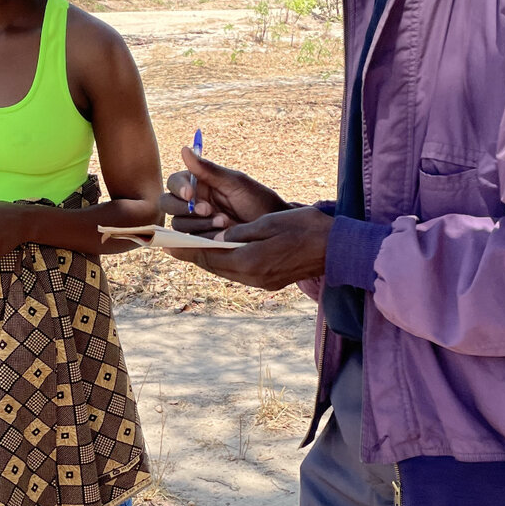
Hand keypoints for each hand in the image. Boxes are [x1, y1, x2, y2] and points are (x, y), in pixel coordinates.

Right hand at [161, 146, 287, 236]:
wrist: (274, 231)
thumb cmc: (259, 201)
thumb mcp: (235, 183)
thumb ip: (208, 170)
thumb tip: (184, 149)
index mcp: (201, 183)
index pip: (175, 182)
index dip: (178, 188)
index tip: (190, 193)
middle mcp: (195, 201)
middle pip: (168, 203)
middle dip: (183, 208)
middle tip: (206, 210)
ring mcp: (197, 222)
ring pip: (178, 223)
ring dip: (198, 223)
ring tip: (224, 222)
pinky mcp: (202, 241)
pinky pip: (189, 240)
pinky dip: (202, 237)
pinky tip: (221, 234)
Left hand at [164, 205, 332, 288]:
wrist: (338, 248)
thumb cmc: (306, 228)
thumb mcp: (268, 223)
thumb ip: (240, 231)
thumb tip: (219, 235)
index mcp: (251, 262)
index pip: (209, 258)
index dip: (186, 251)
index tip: (166, 245)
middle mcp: (253, 277)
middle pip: (215, 267)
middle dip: (194, 255)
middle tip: (172, 245)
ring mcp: (262, 282)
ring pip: (226, 271)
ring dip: (210, 259)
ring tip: (191, 248)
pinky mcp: (270, 282)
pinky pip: (239, 272)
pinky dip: (226, 261)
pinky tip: (220, 251)